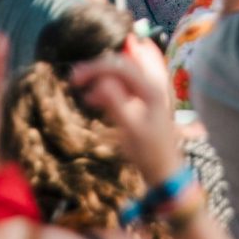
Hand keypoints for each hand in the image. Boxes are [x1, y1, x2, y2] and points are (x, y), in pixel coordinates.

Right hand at [71, 49, 183, 184]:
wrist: (164, 171)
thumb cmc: (150, 153)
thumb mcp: (132, 130)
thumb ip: (117, 104)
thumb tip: (101, 82)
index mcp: (151, 89)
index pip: (122, 67)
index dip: (97, 68)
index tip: (77, 80)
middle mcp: (149, 86)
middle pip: (120, 67)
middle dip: (97, 69)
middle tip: (75, 80)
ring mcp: (144, 95)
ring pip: (119, 76)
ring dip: (99, 78)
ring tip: (79, 86)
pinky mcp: (139, 104)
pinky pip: (120, 89)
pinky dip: (104, 90)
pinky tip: (91, 99)